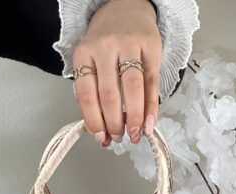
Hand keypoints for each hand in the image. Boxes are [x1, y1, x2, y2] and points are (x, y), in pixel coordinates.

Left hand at [72, 0, 160, 145]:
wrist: (125, 9)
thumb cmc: (105, 45)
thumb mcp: (91, 63)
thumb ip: (93, 94)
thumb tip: (100, 133)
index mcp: (84, 55)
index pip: (86, 94)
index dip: (94, 121)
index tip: (101, 138)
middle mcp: (104, 47)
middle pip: (109, 94)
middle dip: (114, 123)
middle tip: (118, 138)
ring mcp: (129, 44)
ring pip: (131, 88)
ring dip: (134, 118)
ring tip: (134, 134)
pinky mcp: (151, 46)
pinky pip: (151, 82)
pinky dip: (151, 107)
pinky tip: (149, 123)